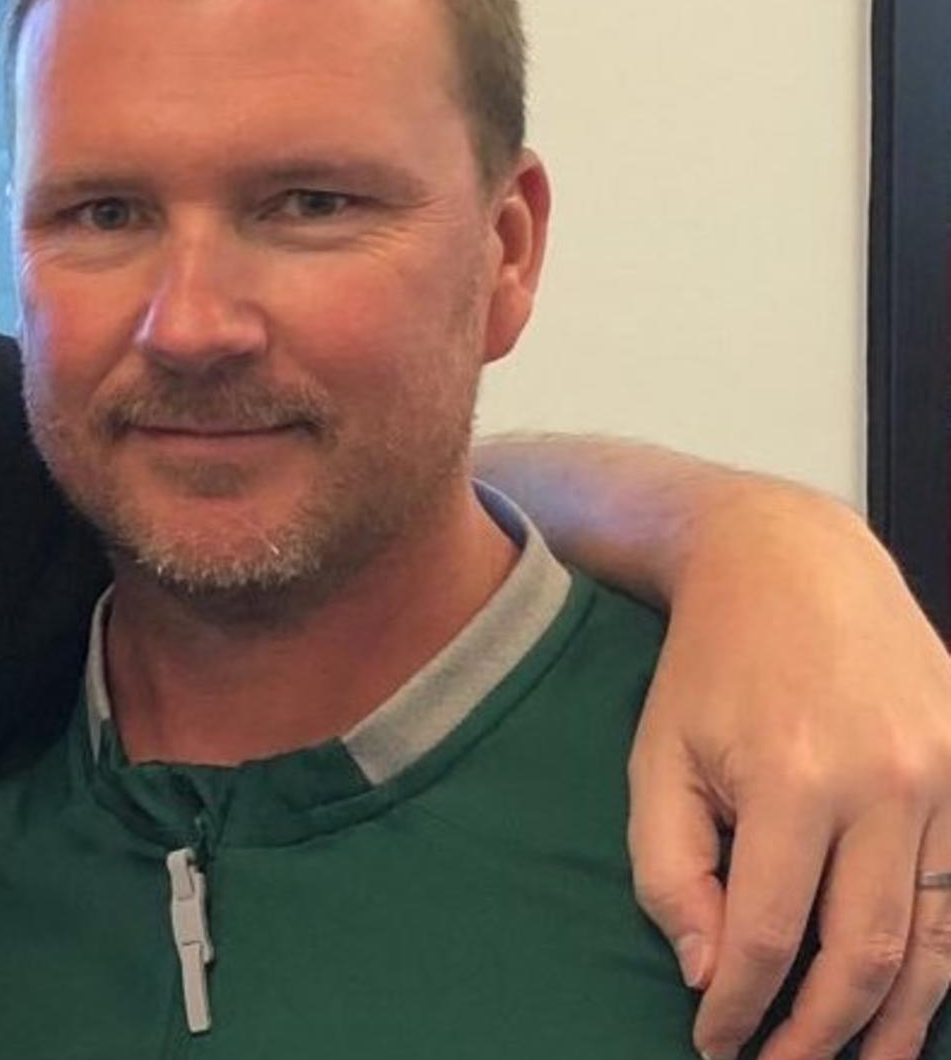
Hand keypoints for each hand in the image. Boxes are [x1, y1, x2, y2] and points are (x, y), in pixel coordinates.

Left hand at [629, 484, 950, 1059]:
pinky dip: (944, 963)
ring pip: (937, 944)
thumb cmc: (711, 667)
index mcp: (793, 778)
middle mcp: (887, 784)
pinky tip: (911, 1005)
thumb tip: (705, 970)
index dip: (739, 1005)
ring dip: (895, 1021)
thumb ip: (669, 868)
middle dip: (819, 1033)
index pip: (765, 934)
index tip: (715, 1042)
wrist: (794, 566)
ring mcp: (948, 778)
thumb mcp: (656, 757)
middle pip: (864, 955)